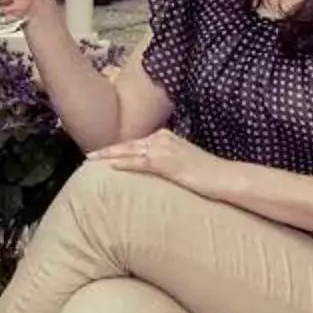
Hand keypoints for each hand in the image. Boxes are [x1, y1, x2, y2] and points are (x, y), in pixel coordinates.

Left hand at [87, 126, 223, 197]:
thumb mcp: (183, 162)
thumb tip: (154, 170)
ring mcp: (162, 149)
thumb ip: (166, 162)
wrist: (223, 177)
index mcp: (165, 136)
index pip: (135, 142)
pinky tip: (109, 166)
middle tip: (88, 156)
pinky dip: (123, 163)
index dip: (117, 148)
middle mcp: (162, 138)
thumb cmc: (206, 173)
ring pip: (128, 151)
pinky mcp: (165, 162)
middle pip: (127, 144)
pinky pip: (139, 162)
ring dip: (108, 155)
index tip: (101, 153)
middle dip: (107, 150)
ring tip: (91, 160)